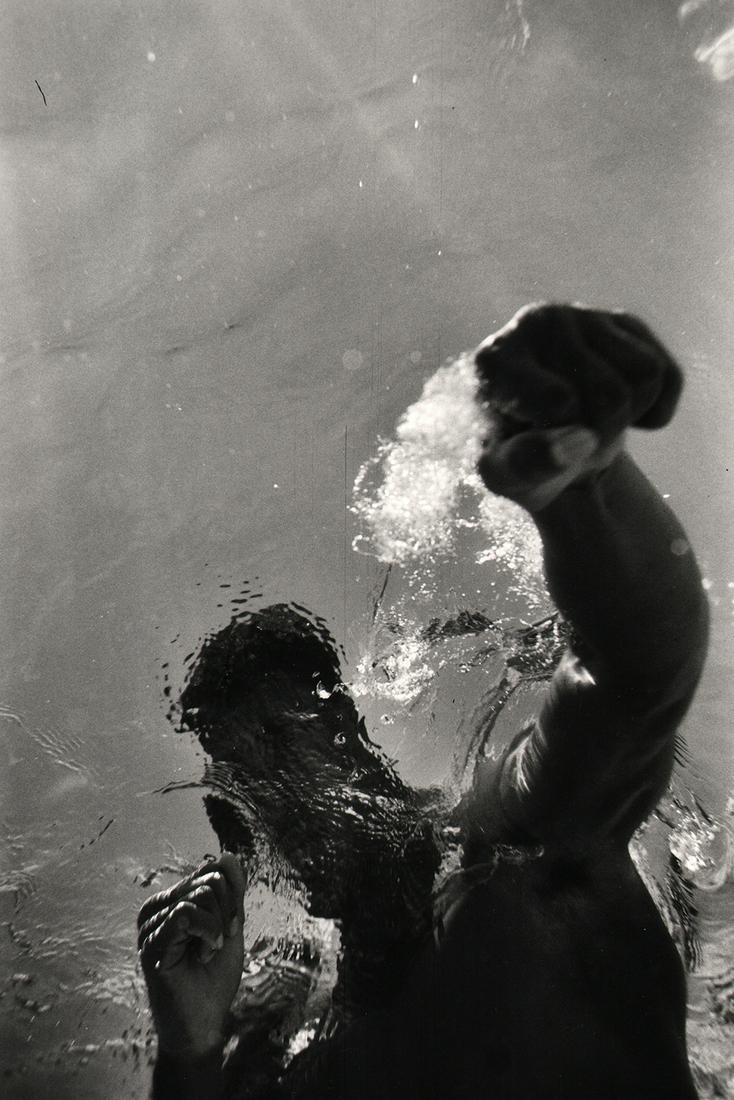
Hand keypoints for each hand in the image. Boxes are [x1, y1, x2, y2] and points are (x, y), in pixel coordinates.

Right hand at [138, 852, 245, 1059]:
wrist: (203, 1024)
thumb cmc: (214, 978)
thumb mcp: (230, 924)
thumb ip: (232, 890)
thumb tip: (229, 855)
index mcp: (171, 900)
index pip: (211, 870)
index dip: (233, 896)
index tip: (232, 926)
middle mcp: (156, 908)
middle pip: (209, 880)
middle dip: (228, 911)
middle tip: (220, 942)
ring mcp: (150, 924)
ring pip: (202, 895)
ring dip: (218, 928)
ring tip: (206, 953)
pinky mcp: (152, 942)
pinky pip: (188, 913)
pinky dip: (208, 932)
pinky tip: (203, 954)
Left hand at [473, 303, 682, 511]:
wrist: (538, 436)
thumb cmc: (516, 455)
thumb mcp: (505, 474)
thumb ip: (527, 462)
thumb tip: (579, 442)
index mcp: (495, 359)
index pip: (561, 403)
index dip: (562, 441)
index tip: (536, 445)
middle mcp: (536, 323)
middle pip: (611, 394)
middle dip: (603, 433)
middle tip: (573, 439)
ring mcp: (581, 315)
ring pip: (646, 376)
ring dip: (630, 417)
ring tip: (592, 421)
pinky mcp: (621, 322)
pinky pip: (668, 373)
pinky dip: (656, 409)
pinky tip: (621, 411)